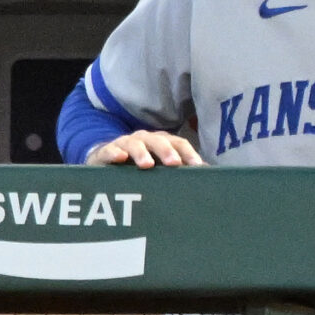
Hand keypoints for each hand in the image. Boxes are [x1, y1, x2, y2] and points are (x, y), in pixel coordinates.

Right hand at [86, 131, 206, 168]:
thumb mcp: (162, 167)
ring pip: (135, 144)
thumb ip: (182, 169)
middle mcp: (145, 139)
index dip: (189, 153)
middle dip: (167, 151)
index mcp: (162, 142)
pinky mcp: (105, 152)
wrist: (107, 160)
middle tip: (174, 163)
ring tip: (147, 164)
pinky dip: (114, 153)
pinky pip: (109, 150)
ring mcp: (125, 144)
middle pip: (158, 141)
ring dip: (141, 153)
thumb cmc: (141, 165)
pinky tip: (119, 157)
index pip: (178, 144)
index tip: (198, 166)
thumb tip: (208, 174)